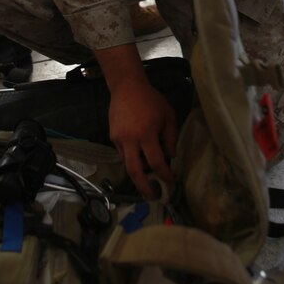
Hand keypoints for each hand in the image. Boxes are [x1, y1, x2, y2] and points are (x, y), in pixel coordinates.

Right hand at [108, 80, 176, 197]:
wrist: (126, 87)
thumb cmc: (151, 100)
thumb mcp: (168, 115)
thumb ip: (171, 138)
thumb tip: (170, 157)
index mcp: (146, 134)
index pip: (156, 162)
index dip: (165, 175)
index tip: (171, 181)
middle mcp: (130, 139)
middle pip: (135, 172)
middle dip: (144, 188)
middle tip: (153, 196)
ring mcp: (119, 139)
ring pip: (127, 164)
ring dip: (138, 173)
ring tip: (148, 180)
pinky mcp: (112, 136)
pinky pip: (122, 153)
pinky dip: (132, 158)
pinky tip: (139, 156)